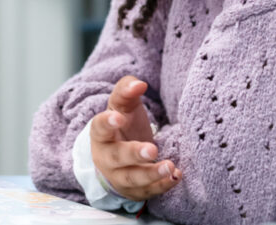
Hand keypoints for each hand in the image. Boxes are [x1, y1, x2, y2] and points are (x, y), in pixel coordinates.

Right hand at [90, 76, 180, 200]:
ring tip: (170, 167)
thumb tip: (139, 84)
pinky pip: (148, 192)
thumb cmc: (123, 126)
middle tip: (152, 149)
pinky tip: (175, 176)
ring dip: (152, 174)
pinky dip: (162, 186)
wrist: (119, 157)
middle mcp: (107, 158)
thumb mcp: (122, 106)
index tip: (118, 117)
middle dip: (134, 154)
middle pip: (117, 157)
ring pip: (133, 178)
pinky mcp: (135, 191)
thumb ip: (127, 90)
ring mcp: (119, 177)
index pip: (99, 128)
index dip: (107, 123)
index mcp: (101, 134)